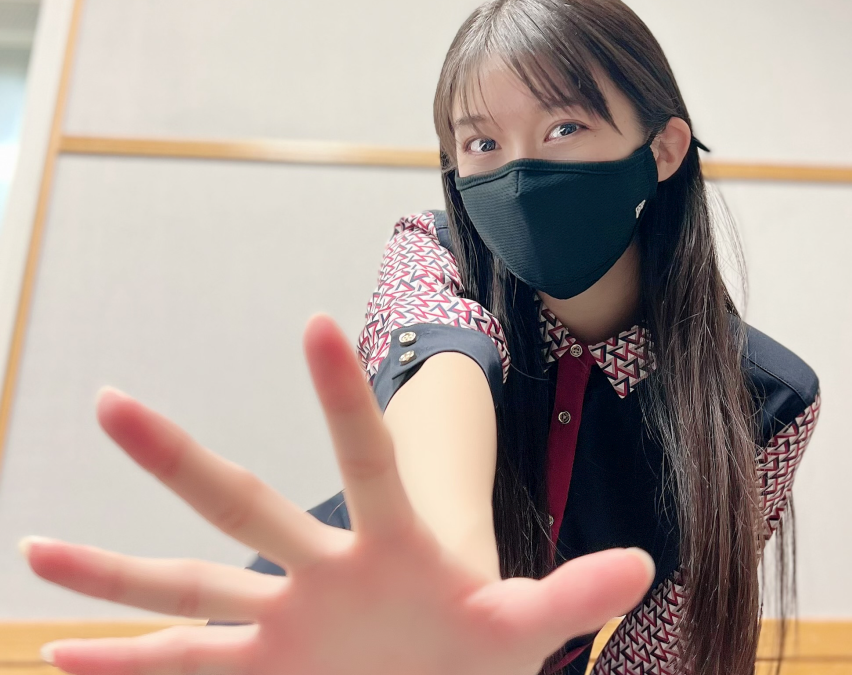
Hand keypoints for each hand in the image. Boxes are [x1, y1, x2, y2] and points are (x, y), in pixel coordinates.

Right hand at [20, 314, 653, 674]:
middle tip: (112, 403)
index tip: (318, 323)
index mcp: (389, 547)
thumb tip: (647, 563)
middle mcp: (321, 571)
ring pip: (189, 585)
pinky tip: (59, 659)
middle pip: (243, 507)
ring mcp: (283, 621)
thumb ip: (574, 594)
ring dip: (116, 572)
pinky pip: (183, 665)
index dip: (342, 397)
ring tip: (35, 552)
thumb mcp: (524, 625)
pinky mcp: (263, 670)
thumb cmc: (477, 643)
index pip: (364, 459)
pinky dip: (123, 665)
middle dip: (182, 460)